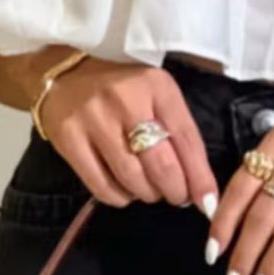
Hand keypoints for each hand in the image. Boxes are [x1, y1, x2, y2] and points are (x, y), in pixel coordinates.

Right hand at [35, 56, 219, 216]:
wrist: (65, 73)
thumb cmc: (121, 86)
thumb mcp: (155, 92)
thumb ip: (175, 127)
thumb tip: (196, 182)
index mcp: (156, 85)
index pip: (186, 137)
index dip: (200, 175)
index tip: (209, 202)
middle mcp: (126, 101)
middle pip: (161, 164)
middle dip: (175, 190)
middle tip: (178, 197)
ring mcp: (95, 120)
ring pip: (132, 179)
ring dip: (148, 194)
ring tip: (151, 190)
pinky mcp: (68, 139)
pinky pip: (101, 186)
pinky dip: (120, 197)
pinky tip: (125, 190)